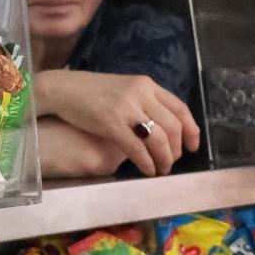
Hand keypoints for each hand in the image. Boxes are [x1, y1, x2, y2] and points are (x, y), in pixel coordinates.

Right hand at [34, 70, 200, 176]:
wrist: (60, 89)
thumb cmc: (89, 92)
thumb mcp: (122, 89)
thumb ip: (142, 101)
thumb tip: (160, 126)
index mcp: (145, 84)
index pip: (180, 108)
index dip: (191, 130)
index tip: (193, 146)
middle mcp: (140, 93)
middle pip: (172, 126)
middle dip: (176, 150)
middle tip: (171, 163)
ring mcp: (125, 108)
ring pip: (158, 138)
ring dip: (164, 159)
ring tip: (160, 170)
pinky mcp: (111, 123)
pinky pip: (137, 147)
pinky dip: (146, 162)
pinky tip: (146, 170)